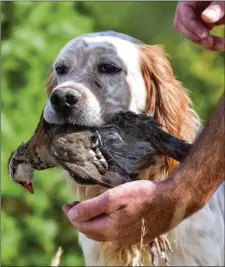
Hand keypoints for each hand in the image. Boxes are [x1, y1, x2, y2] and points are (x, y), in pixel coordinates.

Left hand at [63, 179, 191, 243]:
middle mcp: (118, 237)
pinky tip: (106, 217)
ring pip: (102, 233)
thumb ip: (92, 207)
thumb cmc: (143, 195)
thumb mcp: (115, 197)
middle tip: (73, 208)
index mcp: (110, 228)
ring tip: (86, 212)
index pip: (83, 225)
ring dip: (91, 222)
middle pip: (91, 231)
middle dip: (80, 220)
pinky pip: (114, 232)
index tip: (66, 206)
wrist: (171, 201)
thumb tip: (72, 215)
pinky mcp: (137, 233)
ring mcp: (128, 237)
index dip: (72, 215)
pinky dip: (104, 225)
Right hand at [173, 1, 224, 50]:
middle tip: (210, 43)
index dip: (193, 27)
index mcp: (189, 0)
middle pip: (184, 27)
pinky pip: (200, 37)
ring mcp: (194, 17)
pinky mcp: (201, 24)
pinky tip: (221, 44)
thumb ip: (216, 7)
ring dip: (205, 43)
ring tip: (222, 45)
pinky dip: (211, 42)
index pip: (184, 15)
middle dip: (196, 37)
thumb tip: (206, 17)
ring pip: (192, 35)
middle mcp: (189, 8)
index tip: (205, 35)